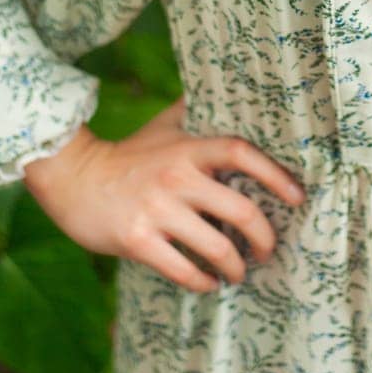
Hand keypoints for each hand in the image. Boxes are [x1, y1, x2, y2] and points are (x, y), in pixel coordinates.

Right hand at [22, 96, 306, 292]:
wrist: (74, 179)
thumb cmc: (128, 154)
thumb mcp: (163, 127)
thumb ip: (196, 112)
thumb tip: (231, 89)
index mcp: (188, 149)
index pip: (242, 153)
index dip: (275, 174)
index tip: (297, 196)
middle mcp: (177, 178)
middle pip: (241, 210)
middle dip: (264, 237)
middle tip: (268, 250)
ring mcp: (157, 211)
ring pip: (217, 248)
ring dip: (236, 267)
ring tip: (238, 272)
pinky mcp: (138, 240)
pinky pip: (184, 270)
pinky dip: (203, 282)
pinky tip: (207, 283)